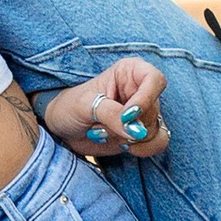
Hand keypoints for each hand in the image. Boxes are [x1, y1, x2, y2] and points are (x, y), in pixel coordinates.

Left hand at [42, 60, 170, 162]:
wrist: (62, 129)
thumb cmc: (69, 106)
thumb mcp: (84, 105)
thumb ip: (111, 114)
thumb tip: (136, 130)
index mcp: (130, 72)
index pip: (154, 80)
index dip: (145, 99)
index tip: (127, 115)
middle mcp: (141, 90)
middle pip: (154, 110)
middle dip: (129, 125)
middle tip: (99, 127)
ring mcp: (143, 113)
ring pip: (154, 129)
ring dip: (129, 138)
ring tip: (103, 133)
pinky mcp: (142, 133)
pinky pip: (159, 142)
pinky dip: (145, 149)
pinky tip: (125, 147)